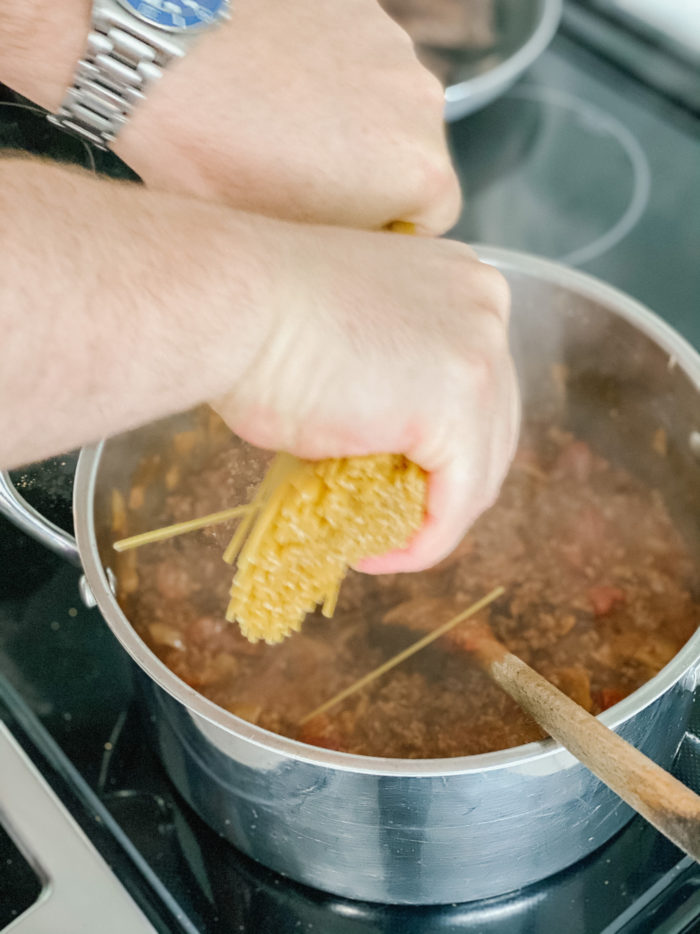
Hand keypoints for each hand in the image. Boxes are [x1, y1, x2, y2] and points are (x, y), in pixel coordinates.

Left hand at [113, 0, 460, 231]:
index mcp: (415, 173)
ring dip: (352, 125)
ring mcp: (389, 47)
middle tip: (306, 184)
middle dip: (370, 177)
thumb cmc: (205, 147)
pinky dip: (331, 77)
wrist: (152, 49)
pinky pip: (359, 60)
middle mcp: (418, 103)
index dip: (386, 232)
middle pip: (413, 160)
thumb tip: (353, 256)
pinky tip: (279, 88)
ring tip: (284, 131)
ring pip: (387, 109)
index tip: (348, 230)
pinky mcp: (357, 8)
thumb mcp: (278, 236)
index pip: (432, 221)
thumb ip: (341, 249)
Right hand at [214, 226, 518, 572]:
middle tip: (388, 524)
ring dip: (429, 519)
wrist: (229, 304)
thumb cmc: (259, 321)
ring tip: (376, 544)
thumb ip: (391, 386)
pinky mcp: (459, 402)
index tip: (391, 488)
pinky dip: (424, 541)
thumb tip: (386, 451)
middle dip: (442, 488)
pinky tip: (374, 556)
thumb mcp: (351, 349)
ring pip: (480, 469)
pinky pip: (457, 501)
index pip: (475, 387)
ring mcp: (481, 351)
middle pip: (489, 427)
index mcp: (461, 283)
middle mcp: (486, 307)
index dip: (438, 450)